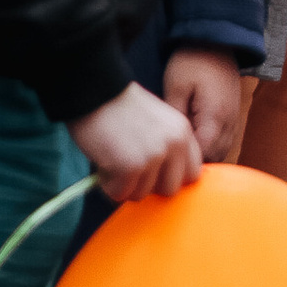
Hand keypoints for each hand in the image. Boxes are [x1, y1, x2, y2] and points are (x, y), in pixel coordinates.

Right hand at [72, 80, 201, 201]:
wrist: (94, 92)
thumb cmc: (118, 108)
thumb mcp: (157, 123)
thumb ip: (167, 147)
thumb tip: (163, 182)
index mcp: (183, 132)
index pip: (192, 173)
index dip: (170, 178)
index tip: (154, 176)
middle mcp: (174, 144)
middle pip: (170, 190)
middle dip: (148, 186)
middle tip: (130, 172)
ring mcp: (154, 156)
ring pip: (142, 194)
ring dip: (124, 184)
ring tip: (113, 161)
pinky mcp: (131, 166)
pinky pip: (120, 193)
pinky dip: (108, 185)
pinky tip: (104, 164)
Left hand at [162, 48, 247, 164]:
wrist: (215, 40)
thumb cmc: (192, 62)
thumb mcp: (175, 88)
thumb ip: (175, 117)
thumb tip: (170, 142)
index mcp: (215, 116)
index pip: (203, 153)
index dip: (186, 161)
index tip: (167, 160)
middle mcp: (229, 120)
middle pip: (216, 156)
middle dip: (196, 160)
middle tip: (173, 156)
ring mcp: (234, 117)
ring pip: (223, 149)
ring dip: (206, 153)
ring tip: (184, 148)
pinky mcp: (233, 113)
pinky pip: (226, 139)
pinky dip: (213, 144)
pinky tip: (195, 138)